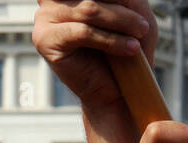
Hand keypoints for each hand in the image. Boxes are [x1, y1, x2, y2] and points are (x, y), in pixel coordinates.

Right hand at [33, 0, 155, 111]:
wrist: (115, 89)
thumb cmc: (124, 47)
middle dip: (120, 8)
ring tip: (139, 34)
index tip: (134, 6)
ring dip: (120, 22)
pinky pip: (82, 32)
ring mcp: (44, 19)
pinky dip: (109, 40)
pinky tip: (129, 48)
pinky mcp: (45, 40)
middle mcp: (52, 0)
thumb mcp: (130, 9)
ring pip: (89, 10)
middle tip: (142, 26)